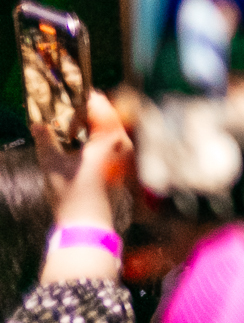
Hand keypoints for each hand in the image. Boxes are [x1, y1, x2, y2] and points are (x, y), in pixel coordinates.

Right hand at [33, 90, 130, 233]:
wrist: (88, 224)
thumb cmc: (72, 194)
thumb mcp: (52, 163)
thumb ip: (45, 139)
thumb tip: (37, 125)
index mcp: (110, 136)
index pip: (98, 104)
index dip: (81, 98)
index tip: (65, 98)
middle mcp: (124, 142)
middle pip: (108, 113)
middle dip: (87, 111)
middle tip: (66, 114)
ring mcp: (127, 154)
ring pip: (112, 127)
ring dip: (93, 125)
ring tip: (72, 131)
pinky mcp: (125, 165)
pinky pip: (114, 141)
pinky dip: (99, 138)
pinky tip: (81, 147)